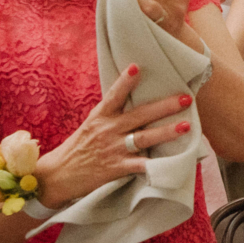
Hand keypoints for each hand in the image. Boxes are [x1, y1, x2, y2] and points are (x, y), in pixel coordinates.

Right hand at [35, 66, 192, 206]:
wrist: (58, 176)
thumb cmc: (77, 149)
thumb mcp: (90, 125)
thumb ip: (110, 114)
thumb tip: (131, 99)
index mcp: (100, 116)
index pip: (114, 95)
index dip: (125, 81)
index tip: (137, 67)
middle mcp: (108, 130)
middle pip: (139, 115)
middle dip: (164, 106)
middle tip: (186, 98)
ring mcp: (113, 149)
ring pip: (144, 138)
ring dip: (166, 132)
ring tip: (186, 126)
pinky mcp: (116, 168)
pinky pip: (140, 166)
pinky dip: (155, 165)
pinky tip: (172, 163)